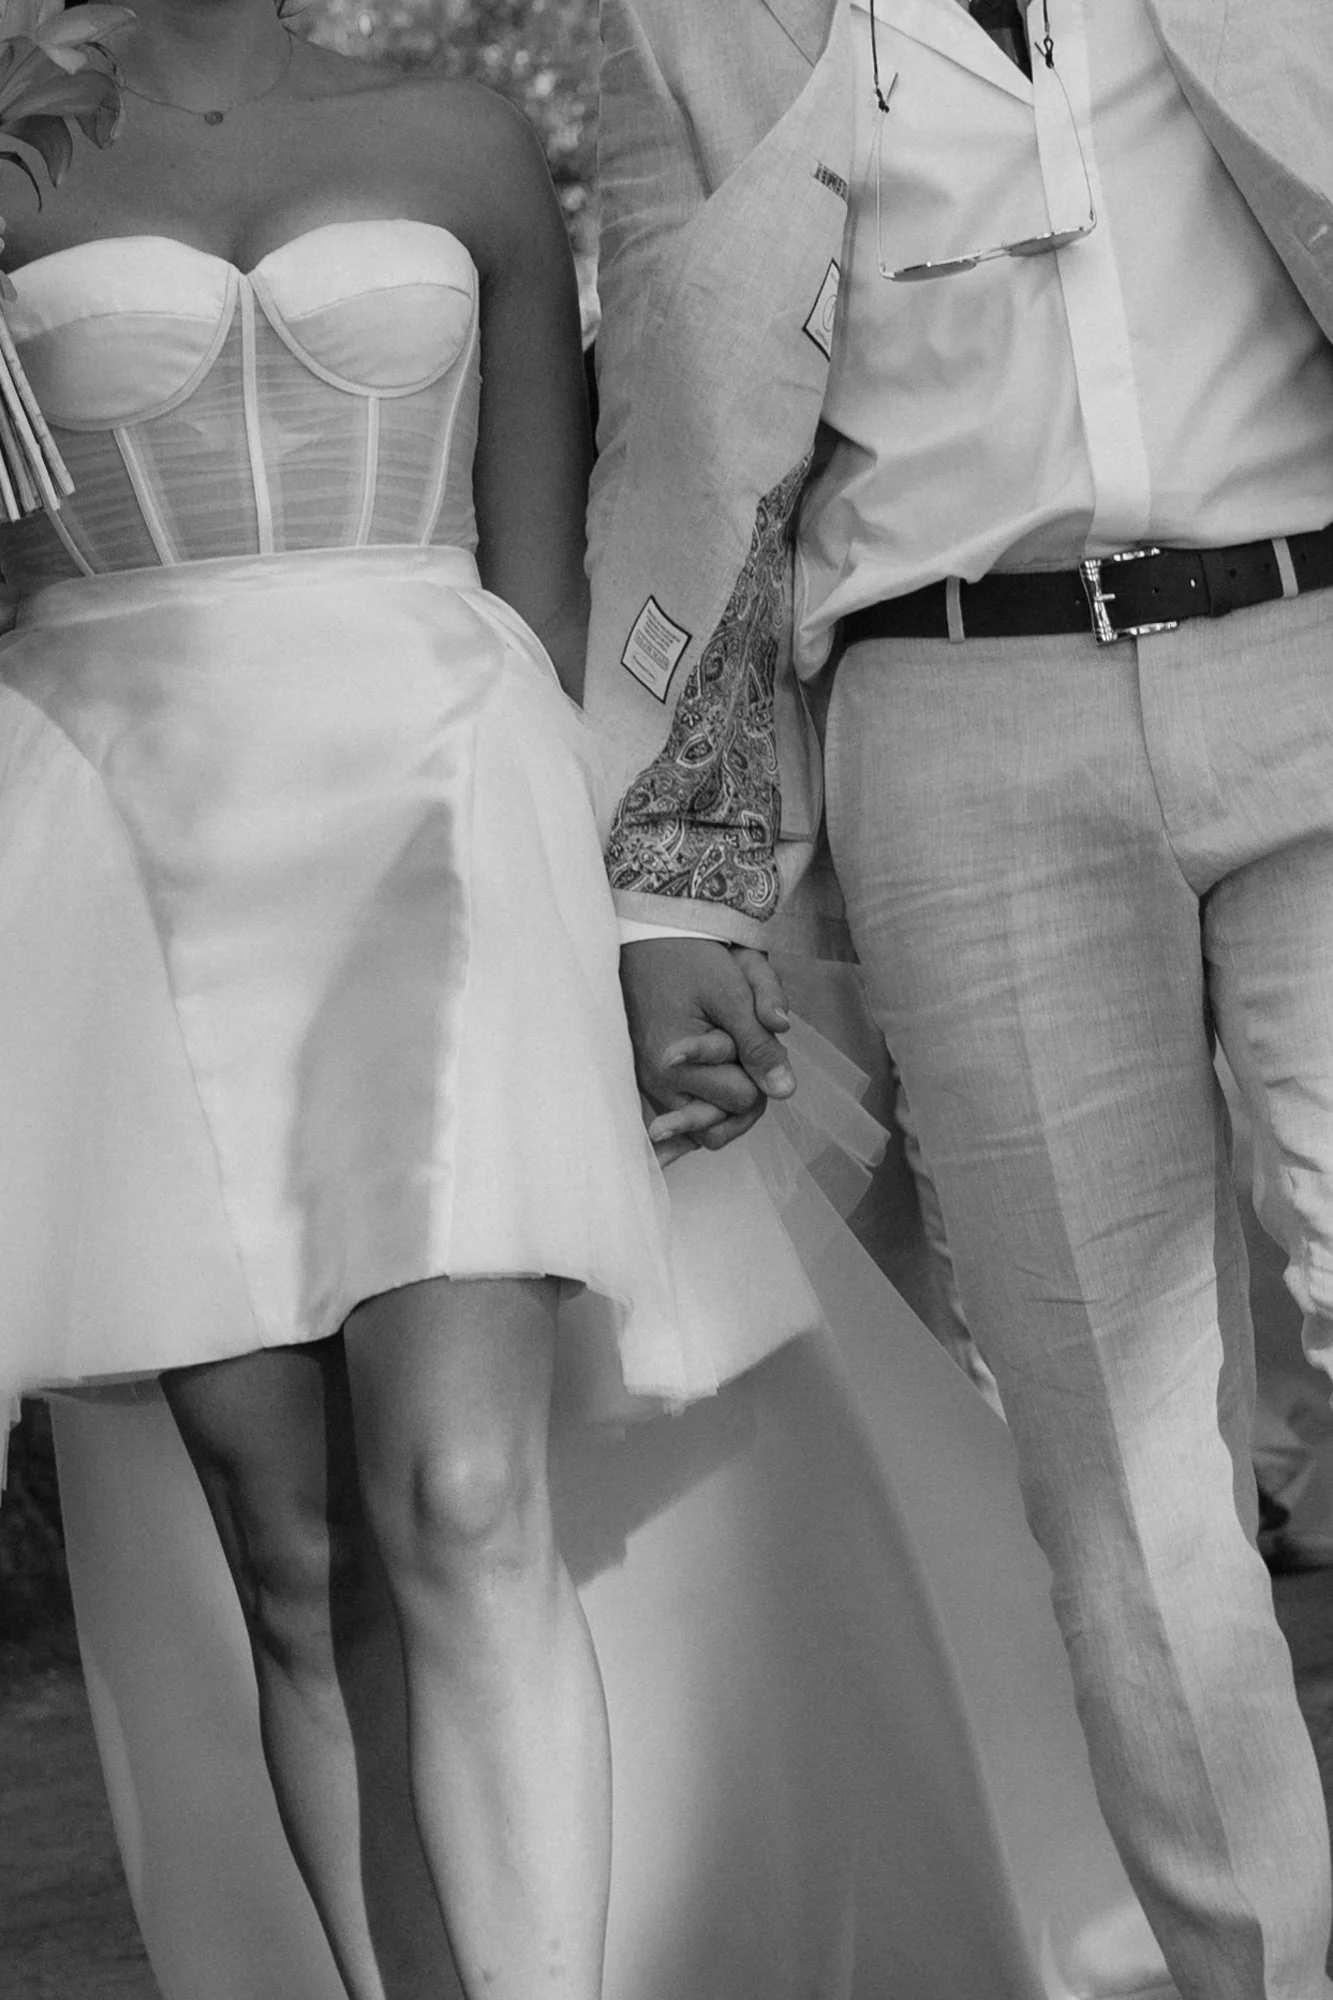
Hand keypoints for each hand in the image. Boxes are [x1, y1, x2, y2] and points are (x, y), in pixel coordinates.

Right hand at [621, 938, 794, 1157]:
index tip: (747, 1036)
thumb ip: (760, 1045)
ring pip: (701, 1127)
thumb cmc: (689, 959)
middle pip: (720, 1125)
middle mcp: (657, 1084)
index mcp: (676, 1066)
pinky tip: (714, 1091)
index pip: (743, 1100)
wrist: (644, 937)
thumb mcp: (733, 994)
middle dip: (742, 1094)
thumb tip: (786, 1092)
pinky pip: (681, 1114)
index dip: (758, 1072)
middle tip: (742, 1050)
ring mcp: (648, 1085)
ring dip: (723, 1103)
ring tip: (731, 1060)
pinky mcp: (646, 1080)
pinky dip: (702, 1107)